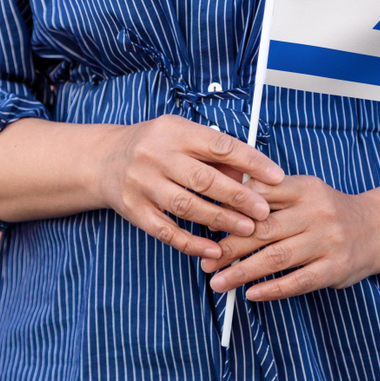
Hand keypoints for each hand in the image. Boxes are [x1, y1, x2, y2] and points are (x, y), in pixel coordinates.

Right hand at [95, 115, 283, 259]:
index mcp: (175, 131)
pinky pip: (166, 230)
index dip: (251, 161)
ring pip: (186, 206)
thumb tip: (254, 175)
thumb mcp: (183, 136)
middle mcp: (156, 155)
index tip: (276, 176)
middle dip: (238, 196)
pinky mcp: (133, 209)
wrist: (104, 159)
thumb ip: (216, 154)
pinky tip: (214, 249)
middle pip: (203, 179)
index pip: (219, 145)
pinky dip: (192, 242)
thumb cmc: (155, 146)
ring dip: (220, 220)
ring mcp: (142, 183)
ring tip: (248, 229)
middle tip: (264, 211)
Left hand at [199, 175, 379, 300]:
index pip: (262, 195)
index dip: (232, 210)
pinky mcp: (335, 268)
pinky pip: (298, 281)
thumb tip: (223, 194)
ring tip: (218, 282)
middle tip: (207, 260)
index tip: (207, 223)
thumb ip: (270, 191)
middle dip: (230, 246)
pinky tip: (251, 294)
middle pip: (264, 229)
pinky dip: (272, 289)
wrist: (376, 228)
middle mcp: (317, 212)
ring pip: (277, 258)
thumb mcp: (304, 191)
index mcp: (305, 188)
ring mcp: (328, 241)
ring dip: (243, 272)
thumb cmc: (328, 211)